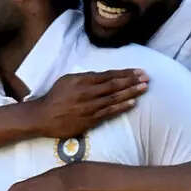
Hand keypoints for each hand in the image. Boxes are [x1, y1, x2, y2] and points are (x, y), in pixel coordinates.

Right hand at [32, 70, 146, 139]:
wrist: (43, 117)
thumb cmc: (56, 97)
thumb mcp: (68, 80)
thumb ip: (86, 77)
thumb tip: (102, 76)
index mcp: (83, 80)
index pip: (109, 75)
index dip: (125, 73)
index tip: (139, 71)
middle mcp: (88, 92)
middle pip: (115, 85)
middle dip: (132, 81)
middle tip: (147, 78)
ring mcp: (90, 107)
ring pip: (114, 98)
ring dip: (131, 92)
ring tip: (144, 88)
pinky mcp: (90, 120)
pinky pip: (109, 112)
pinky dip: (121, 107)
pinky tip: (133, 103)